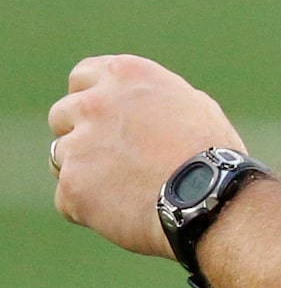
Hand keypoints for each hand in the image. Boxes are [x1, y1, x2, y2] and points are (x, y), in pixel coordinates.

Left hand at [49, 54, 243, 257]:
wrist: (210, 199)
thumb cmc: (213, 154)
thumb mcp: (194, 106)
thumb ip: (155, 100)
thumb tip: (141, 107)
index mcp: (125, 76)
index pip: (83, 76)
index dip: (92, 97)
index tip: (102, 116)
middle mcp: (94, 103)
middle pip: (62, 115)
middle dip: (80, 134)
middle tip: (111, 158)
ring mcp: (77, 145)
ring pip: (61, 157)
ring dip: (84, 171)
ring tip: (125, 189)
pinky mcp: (71, 185)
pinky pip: (68, 198)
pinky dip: (89, 207)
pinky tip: (124, 211)